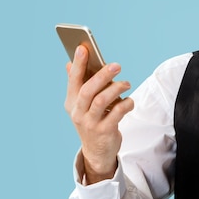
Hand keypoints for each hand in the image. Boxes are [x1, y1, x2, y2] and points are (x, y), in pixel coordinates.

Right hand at [64, 45, 133, 183]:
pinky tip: (130, 101)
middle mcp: (78, 112)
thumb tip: (69, 63)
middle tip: (117, 65)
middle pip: (88, 90)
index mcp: (71, 102)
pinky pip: (117, 113)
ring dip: (116, 88)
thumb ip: (78, 84)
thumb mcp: (82, 105)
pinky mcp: (104, 131)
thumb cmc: (92, 121)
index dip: (78, 64)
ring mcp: (90, 123)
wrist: (97, 151)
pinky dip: (126, 104)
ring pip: (102, 101)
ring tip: (126, 83)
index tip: (83, 48)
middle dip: (102, 75)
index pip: (73, 80)